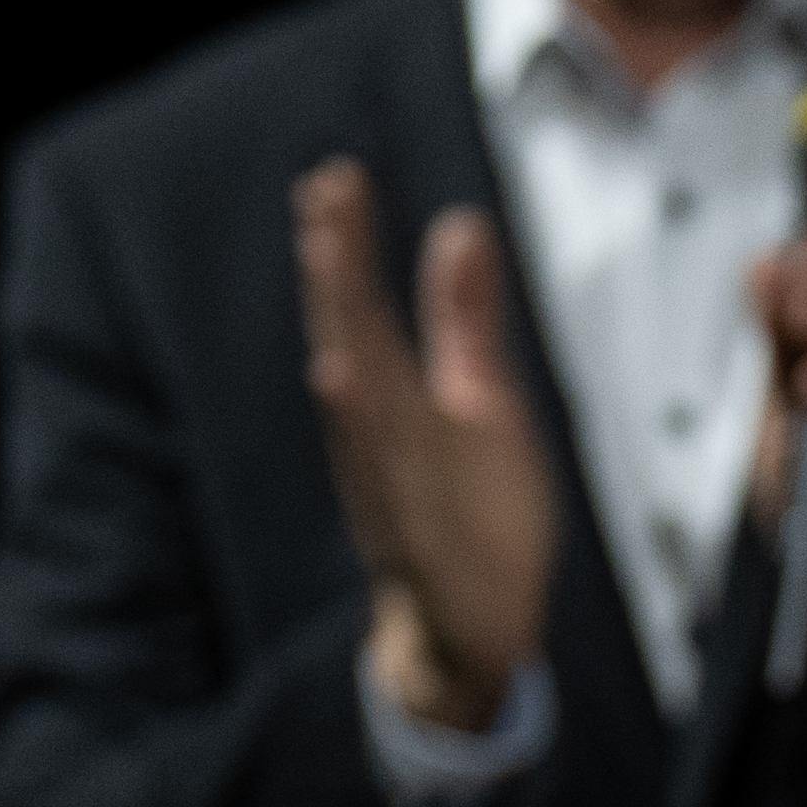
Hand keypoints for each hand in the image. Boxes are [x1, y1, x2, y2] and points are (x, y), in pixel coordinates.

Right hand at [296, 159, 559, 725]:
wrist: (472, 628)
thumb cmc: (470, 510)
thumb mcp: (482, 400)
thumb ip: (464, 319)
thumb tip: (461, 226)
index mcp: (391, 405)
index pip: (364, 312)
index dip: (349, 247)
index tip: (337, 177)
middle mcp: (378, 443)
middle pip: (352, 348)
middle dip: (338, 279)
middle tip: (325, 203)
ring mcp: (395, 496)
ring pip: (365, 419)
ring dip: (348, 352)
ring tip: (335, 286)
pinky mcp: (423, 550)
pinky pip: (397, 499)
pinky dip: (380, 457)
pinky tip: (360, 409)